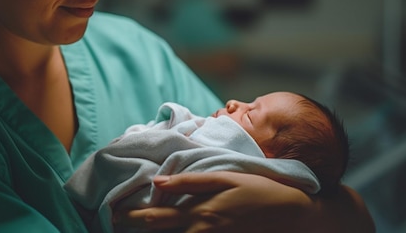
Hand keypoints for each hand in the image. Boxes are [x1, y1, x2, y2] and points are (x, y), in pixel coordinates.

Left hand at [113, 171, 314, 232]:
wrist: (293, 215)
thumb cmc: (257, 191)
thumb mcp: (224, 178)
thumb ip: (188, 182)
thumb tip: (155, 182)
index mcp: (199, 214)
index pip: (154, 220)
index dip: (130, 219)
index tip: (112, 215)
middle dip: (135, 230)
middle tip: (115, 224)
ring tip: (132, 229)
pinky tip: (165, 232)